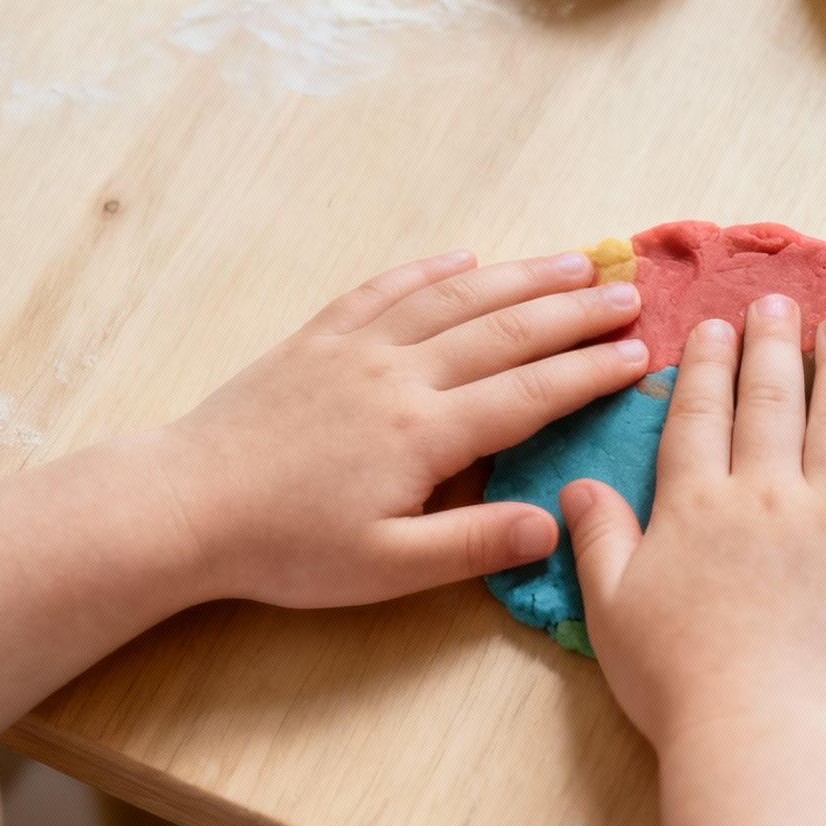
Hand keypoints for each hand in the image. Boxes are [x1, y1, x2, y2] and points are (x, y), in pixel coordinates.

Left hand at [152, 249, 649, 608]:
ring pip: (455, 296)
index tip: (640, 354)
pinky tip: (464, 256)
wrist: (185, 504)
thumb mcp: (386, 569)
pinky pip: (386, 287)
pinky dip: (431, 269)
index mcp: (425, 431)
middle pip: (506, 329)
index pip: (530, 391)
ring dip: (519, 275)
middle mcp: (400, 373)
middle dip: (575, 310)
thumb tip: (554, 524)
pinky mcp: (318, 337)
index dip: (590, 371)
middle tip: (629, 294)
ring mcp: (357, 346)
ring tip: (573, 260)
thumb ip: (473, 544)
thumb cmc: (286, 548)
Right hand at [562, 293, 825, 746]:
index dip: (705, 366)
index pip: (699, 415)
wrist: (763, 729)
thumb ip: (599, 538)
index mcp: (696, 505)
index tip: (713, 327)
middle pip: (770, 401)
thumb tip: (578, 485)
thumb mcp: (612, 609)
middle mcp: (766, 494)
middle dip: (773, 344)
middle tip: (780, 303)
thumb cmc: (679, 680)